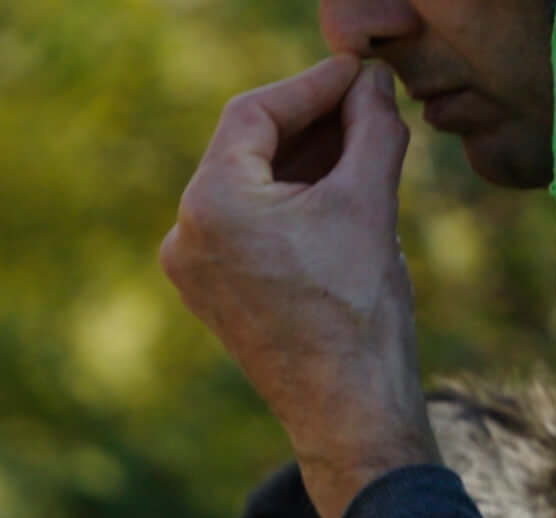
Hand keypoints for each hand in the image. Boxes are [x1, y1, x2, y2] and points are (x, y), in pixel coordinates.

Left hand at [159, 55, 440, 517]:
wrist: (345, 407)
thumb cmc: (356, 309)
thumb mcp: (368, 200)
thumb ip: (371, 127)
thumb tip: (370, 84)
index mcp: (209, 205)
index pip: (254, 112)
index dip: (313, 85)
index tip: (361, 72)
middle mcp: (184, 233)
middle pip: (246, 146)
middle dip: (311, 120)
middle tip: (370, 100)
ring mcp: (192, 265)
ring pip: (250, 184)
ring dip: (306, 157)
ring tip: (367, 140)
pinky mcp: (212, 290)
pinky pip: (248, 223)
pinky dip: (291, 198)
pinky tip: (341, 186)